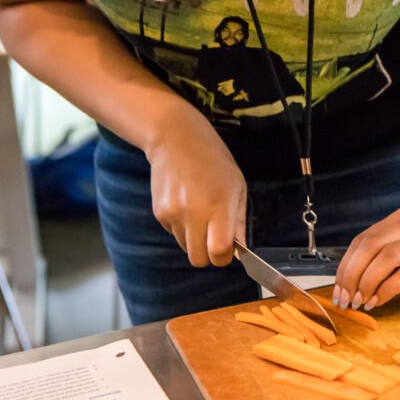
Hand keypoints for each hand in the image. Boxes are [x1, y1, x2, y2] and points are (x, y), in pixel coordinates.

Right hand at [144, 118, 246, 266]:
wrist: (176, 140)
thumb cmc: (214, 163)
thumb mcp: (237, 188)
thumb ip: (239, 222)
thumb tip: (240, 251)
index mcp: (219, 206)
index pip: (219, 252)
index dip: (224, 257)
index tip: (229, 250)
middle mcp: (194, 212)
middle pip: (199, 259)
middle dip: (209, 255)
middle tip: (215, 239)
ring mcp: (173, 214)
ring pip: (186, 248)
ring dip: (196, 240)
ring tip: (201, 214)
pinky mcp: (159, 213)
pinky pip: (174, 234)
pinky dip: (182, 228)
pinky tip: (187, 205)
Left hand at [331, 208, 399, 310]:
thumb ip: (388, 250)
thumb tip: (351, 278)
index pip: (363, 239)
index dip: (346, 265)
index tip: (338, 289)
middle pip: (370, 246)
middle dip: (351, 275)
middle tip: (345, 299)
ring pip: (386, 258)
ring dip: (367, 283)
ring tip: (361, 302)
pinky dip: (387, 290)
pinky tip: (380, 301)